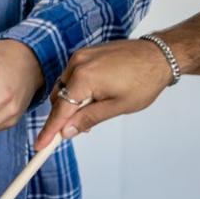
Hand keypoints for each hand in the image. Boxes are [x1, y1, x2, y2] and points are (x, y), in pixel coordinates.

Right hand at [34, 38, 174, 149]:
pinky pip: (73, 75)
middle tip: (76, 131)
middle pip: (58, 97)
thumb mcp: (117, 107)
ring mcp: (81, 55)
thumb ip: (88, 119)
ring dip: (72, 102)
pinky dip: (78, 89)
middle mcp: (77, 63)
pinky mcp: (87, 53)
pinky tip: (94, 98)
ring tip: (92, 113)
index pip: (60, 110)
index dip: (50, 131)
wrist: (159, 55)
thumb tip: (67, 131)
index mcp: (83, 77)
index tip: (41, 145)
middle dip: (63, 116)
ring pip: (65, 86)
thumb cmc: (144, 80)